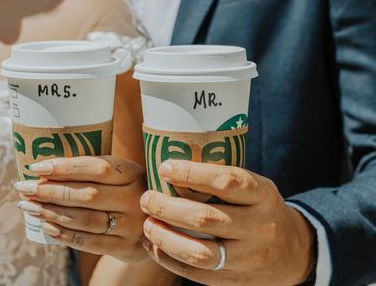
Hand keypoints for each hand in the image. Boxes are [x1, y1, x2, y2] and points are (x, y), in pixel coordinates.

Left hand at [14, 156, 147, 262]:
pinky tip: (46, 226)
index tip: (35, 167)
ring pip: (86, 219)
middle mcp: (135, 198)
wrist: (157, 223)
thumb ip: (94, 170)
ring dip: (52, 212)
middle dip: (50, 191)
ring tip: (28, 206)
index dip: (65, 167)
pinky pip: (90, 242)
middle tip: (23, 188)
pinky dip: (65, 234)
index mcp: (132, 173)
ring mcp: (131, 225)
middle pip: (87, 194)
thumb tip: (43, 168)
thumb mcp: (121, 175)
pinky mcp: (125, 247)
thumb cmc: (125, 191)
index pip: (96, 168)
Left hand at [139, 160, 315, 284]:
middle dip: (167, 207)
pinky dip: (168, 259)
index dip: (191, 174)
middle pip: (205, 218)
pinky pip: (196, 274)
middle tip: (147, 198)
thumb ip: (224, 180)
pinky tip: (154, 246)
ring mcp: (249, 257)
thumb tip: (170, 167)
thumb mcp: (256, 188)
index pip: (226, 181)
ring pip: (199, 252)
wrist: (294, 252)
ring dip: (164, 238)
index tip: (164, 168)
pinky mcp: (236, 281)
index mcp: (263, 195)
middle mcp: (260, 227)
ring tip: (148, 225)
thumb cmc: (261, 210)